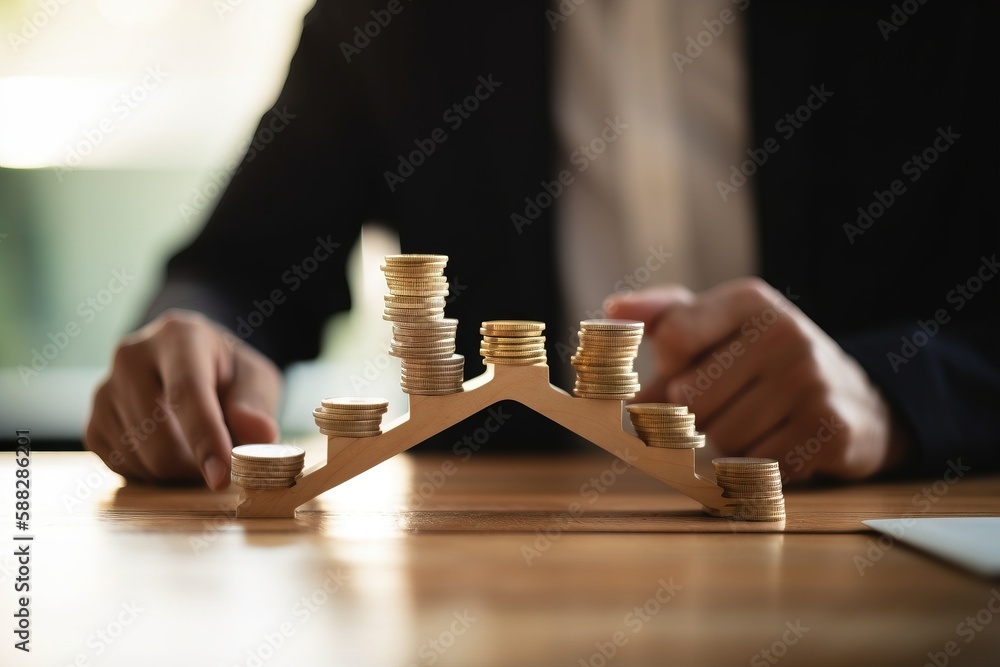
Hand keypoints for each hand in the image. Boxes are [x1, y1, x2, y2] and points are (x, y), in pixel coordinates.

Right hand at [85, 310, 281, 488]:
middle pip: (158, 436)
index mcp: (178, 336)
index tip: (221, 477)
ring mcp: (105, 389)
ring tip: (197, 447)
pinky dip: (152, 474)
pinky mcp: (93, 422)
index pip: (187, 392)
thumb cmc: (227, 374)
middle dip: (195, 465)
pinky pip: (122, 467)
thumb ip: (257, 404)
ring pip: (141, 458)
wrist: (188, 365)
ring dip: (177, 471)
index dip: (205, 438)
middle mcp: (131, 357)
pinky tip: (171, 450)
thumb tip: (260, 433)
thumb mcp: (256, 379)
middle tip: (221, 463)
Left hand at [605, 278, 910, 481]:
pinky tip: (779, 441)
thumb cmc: (759, 362)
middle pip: (689, 397)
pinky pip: (757, 464)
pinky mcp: (829, 427)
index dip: (669, 367)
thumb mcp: (717, 328)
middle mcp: (784, 331)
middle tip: (725, 404)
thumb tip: (612, 313)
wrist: (854, 398)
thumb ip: (662, 318)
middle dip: (695, 413)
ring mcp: (811, 379)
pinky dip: (757, 464)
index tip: (683, 371)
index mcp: (749, 300)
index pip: (673, 337)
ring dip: (725, 442)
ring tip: (755, 421)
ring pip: (721, 436)